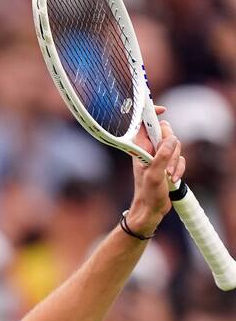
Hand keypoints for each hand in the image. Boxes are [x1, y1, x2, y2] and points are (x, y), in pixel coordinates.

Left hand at [127, 106, 185, 235]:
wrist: (150, 210)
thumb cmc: (146, 193)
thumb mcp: (154, 174)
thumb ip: (162, 155)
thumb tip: (171, 140)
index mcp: (140, 147)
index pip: (145, 122)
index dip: (152, 113)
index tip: (163, 110)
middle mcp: (149, 149)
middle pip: (166, 132)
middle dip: (171, 145)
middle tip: (166, 160)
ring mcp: (158, 156)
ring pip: (175, 145)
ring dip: (175, 160)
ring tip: (167, 175)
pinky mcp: (167, 164)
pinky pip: (180, 158)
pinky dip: (179, 168)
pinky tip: (173, 179)